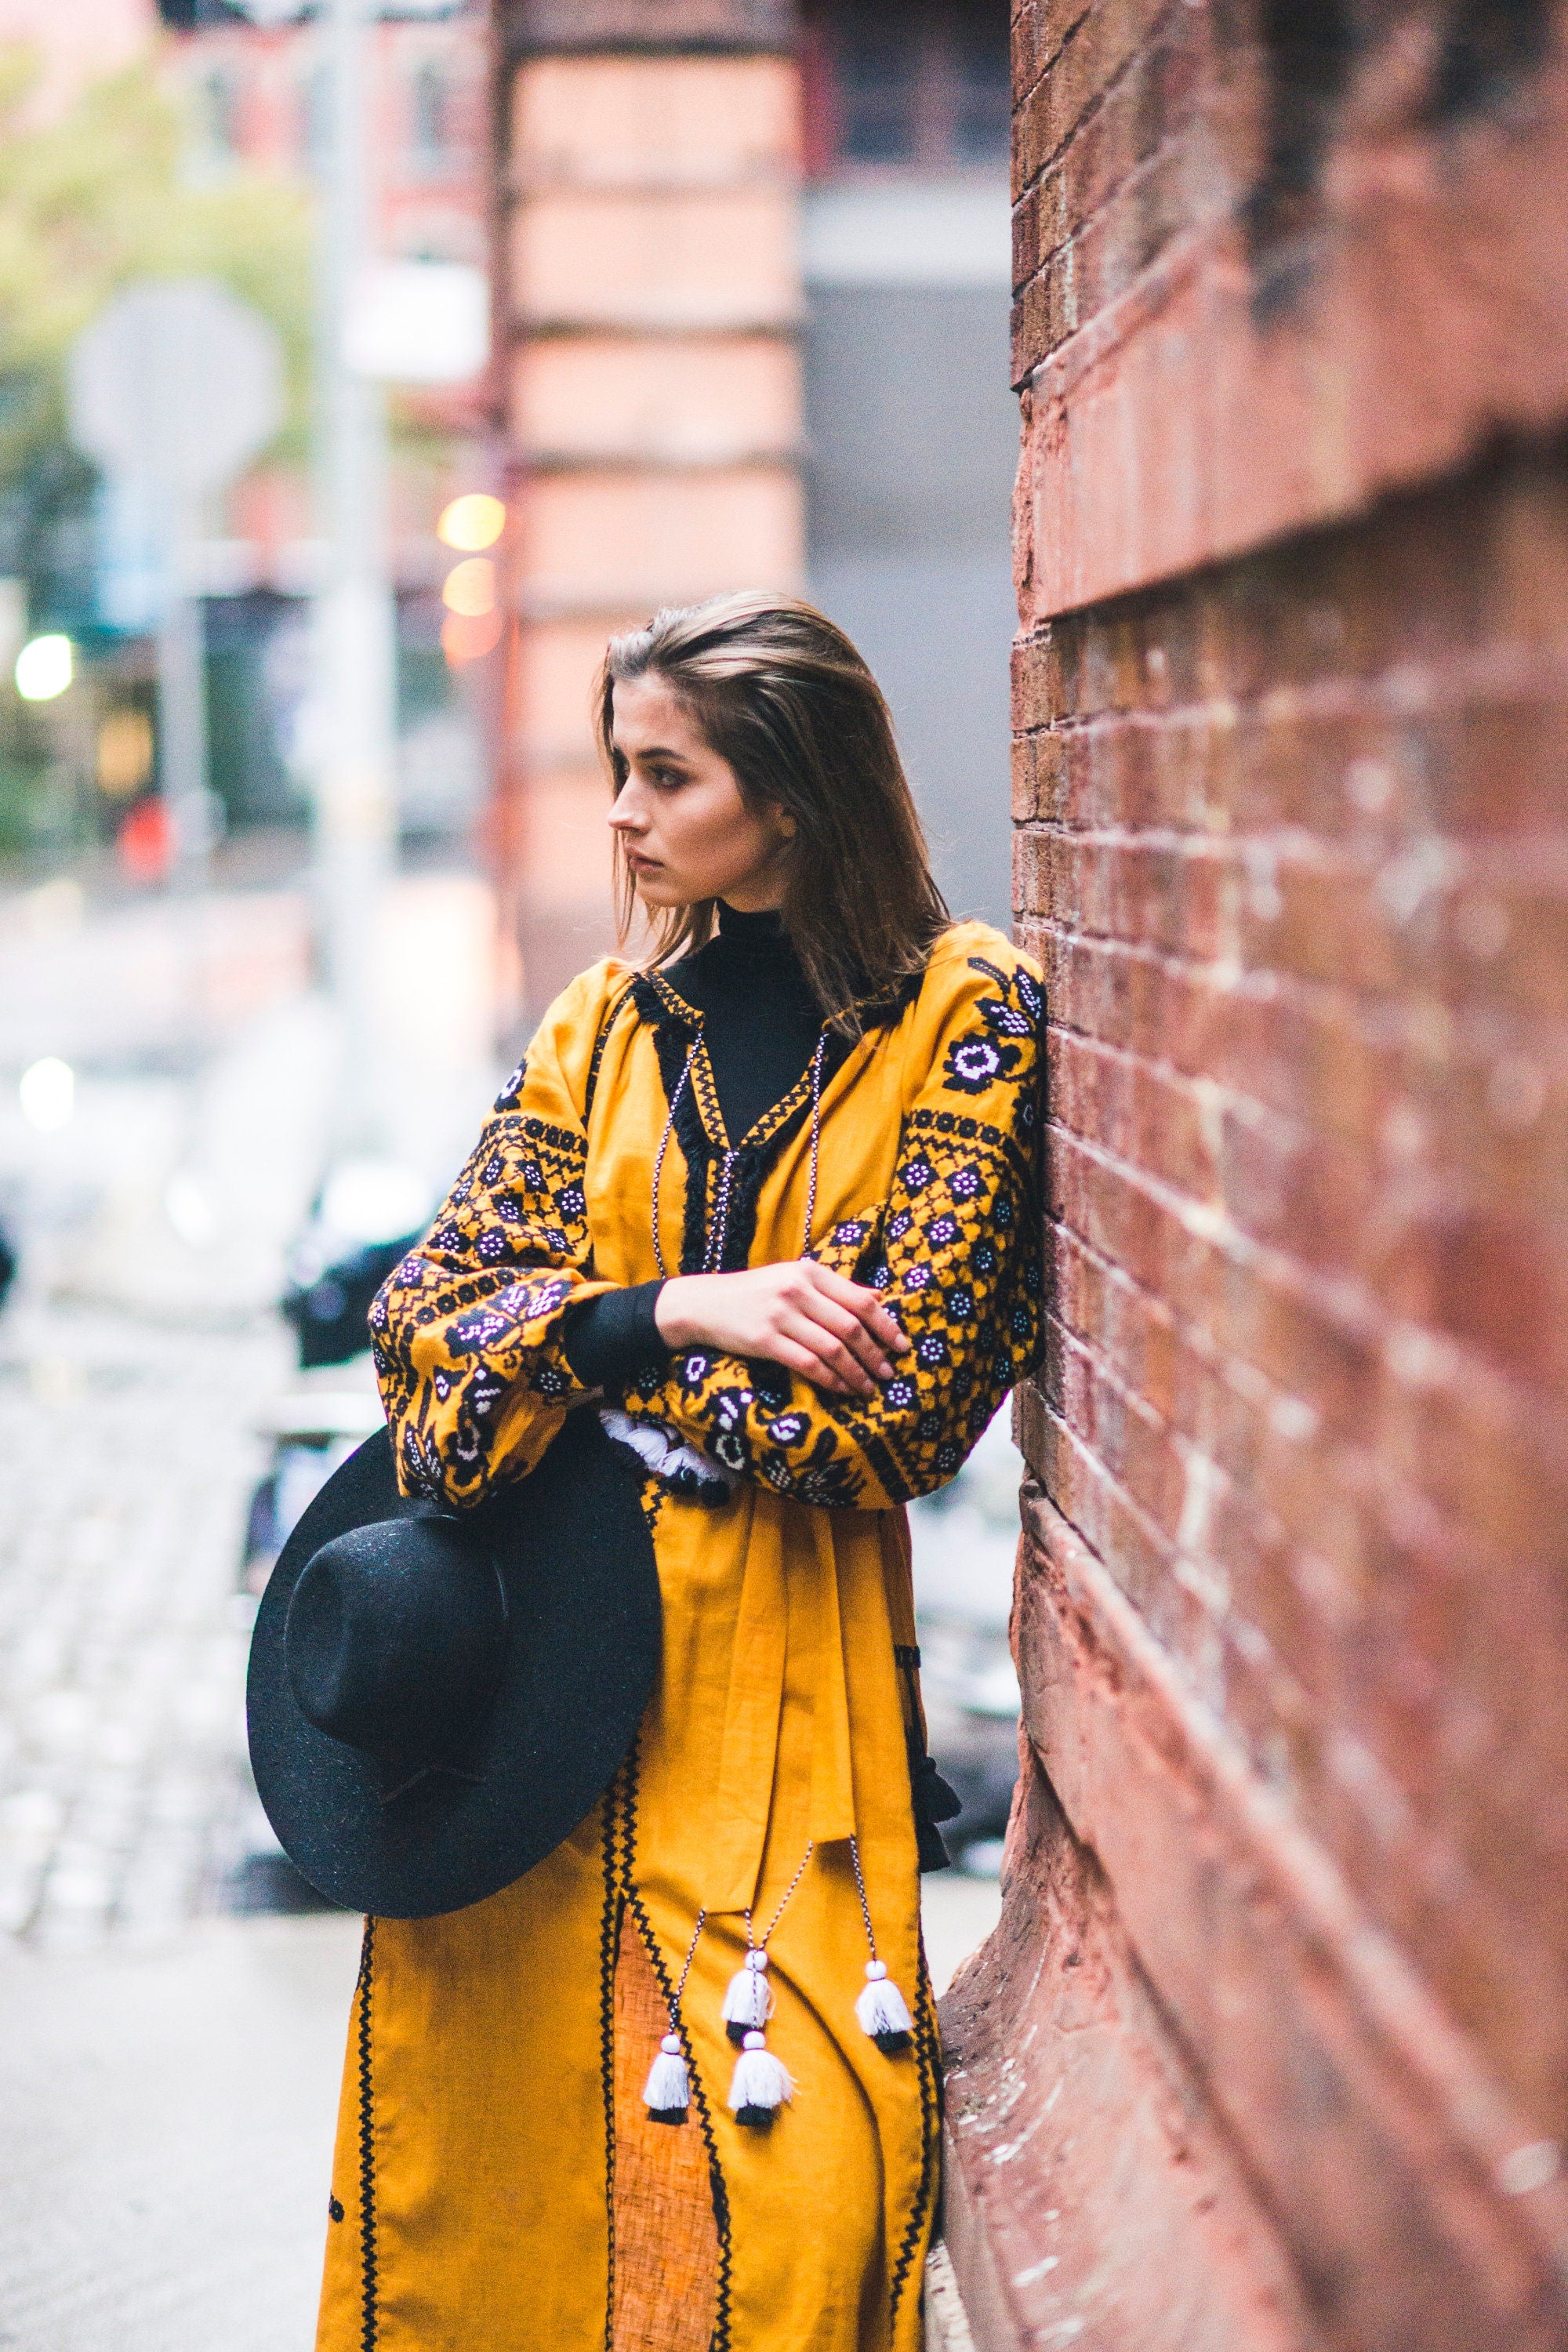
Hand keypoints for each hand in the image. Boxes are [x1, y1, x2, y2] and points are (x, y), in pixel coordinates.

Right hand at [654, 1262, 907, 1400]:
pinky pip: (808, 1364)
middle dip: (875, 1354)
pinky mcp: (764, 1340)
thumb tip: (877, 1297)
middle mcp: (798, 1289)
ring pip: (833, 1349)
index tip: (902, 1345)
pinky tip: (841, 1390)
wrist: (703, 1303)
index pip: (861, 1299)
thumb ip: (833, 1288)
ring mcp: (780, 1315)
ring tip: (868, 1388)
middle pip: (851, 1326)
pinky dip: (830, 1380)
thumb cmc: (754, 1293)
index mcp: (810, 1271)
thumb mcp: (793, 1278)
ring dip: (856, 1372)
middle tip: (887, 1374)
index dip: (886, 1325)